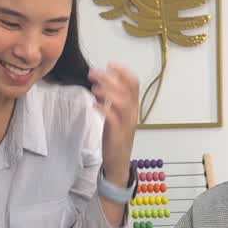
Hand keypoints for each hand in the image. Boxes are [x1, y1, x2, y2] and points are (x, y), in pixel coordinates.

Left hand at [89, 64, 138, 183]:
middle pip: (125, 89)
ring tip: (93, 89)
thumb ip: (109, 103)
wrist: (118, 163)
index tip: (110, 64)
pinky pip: (113, 118)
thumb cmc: (115, 139)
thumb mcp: (114, 117)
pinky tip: (94, 105)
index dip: (123, 72)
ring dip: (107, 92)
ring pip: (122, 101)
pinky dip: (103, 109)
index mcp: (133, 108)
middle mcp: (132, 114)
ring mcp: (126, 124)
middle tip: (93, 73)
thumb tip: (99, 88)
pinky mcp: (117, 134)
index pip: (134, 84)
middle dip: (109, 78)